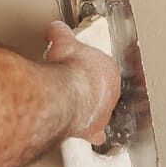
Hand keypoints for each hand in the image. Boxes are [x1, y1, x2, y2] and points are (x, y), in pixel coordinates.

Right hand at [44, 21, 120, 144]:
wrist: (64, 94)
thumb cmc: (69, 68)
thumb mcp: (63, 42)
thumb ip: (60, 34)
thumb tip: (55, 28)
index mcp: (109, 71)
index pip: (103, 70)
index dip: (89, 71)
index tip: (78, 70)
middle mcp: (111, 94)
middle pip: (103, 93)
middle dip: (91, 92)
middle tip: (75, 91)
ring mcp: (103, 114)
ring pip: (101, 113)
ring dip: (91, 112)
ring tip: (78, 111)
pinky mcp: (93, 131)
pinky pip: (95, 135)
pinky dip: (90, 136)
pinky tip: (88, 137)